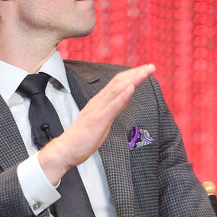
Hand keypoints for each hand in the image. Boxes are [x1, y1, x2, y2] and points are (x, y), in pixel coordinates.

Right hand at [38, 64, 155, 183]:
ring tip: (145, 72)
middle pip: (119, 82)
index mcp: (100, 101)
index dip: (132, 75)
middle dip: (136, 73)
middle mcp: (98, 102)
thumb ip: (115, 107)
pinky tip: (131, 88)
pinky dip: (122, 96)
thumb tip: (127, 96)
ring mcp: (98, 110)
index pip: (118, 83)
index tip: (146, 70)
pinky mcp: (98, 120)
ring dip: (132, 80)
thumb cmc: (83, 137)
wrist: (65, 150)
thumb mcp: (105, 118)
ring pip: (116, 89)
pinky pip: (112, 106)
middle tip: (151, 67)